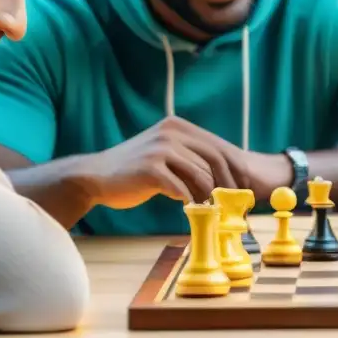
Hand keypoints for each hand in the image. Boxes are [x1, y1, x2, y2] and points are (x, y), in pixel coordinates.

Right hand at [82, 116, 261, 208]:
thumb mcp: (164, 153)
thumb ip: (189, 157)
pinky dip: (189, 202)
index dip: (235, 168)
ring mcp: (162, 149)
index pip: (218, 146)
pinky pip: (182, 189)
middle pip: (215, 160)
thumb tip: (222, 176)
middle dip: (228, 183)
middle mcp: (172, 132)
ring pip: (201, 176)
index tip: (244, 187)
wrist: (94, 177)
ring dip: (208, 196)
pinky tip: (189, 210)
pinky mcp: (152, 169)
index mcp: (178, 126)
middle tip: (234, 203)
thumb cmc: (133, 170)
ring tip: (210, 209)